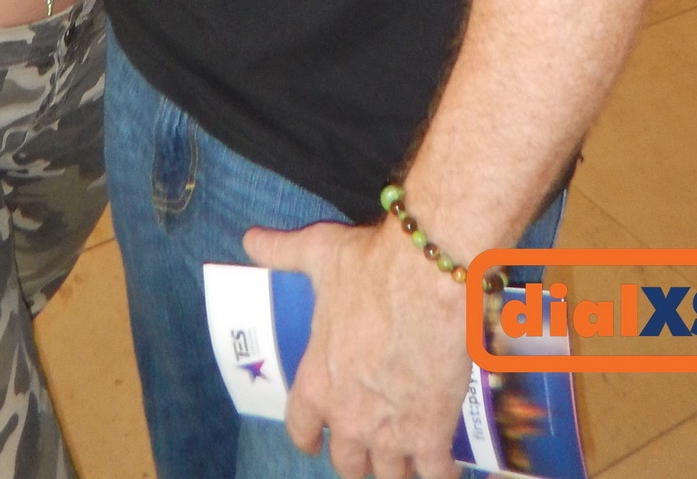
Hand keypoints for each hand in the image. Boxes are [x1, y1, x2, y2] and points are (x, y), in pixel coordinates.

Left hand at [244, 219, 470, 478]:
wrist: (425, 275)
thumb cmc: (369, 266)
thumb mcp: (318, 254)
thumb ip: (283, 253)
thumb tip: (250, 240)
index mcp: (317, 381)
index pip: (300, 429)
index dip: (309, 437)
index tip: (316, 441)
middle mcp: (348, 416)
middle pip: (348, 464)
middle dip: (359, 458)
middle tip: (371, 444)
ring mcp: (389, 432)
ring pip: (390, 475)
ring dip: (397, 468)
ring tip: (409, 457)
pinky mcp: (430, 433)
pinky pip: (436, 474)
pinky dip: (441, 473)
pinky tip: (445, 466)